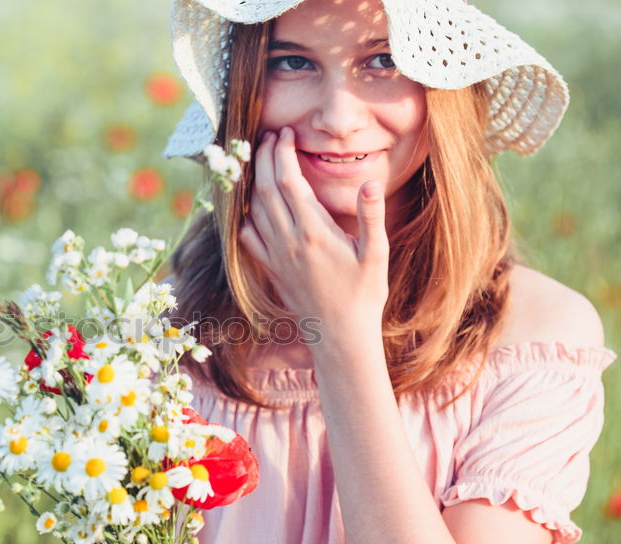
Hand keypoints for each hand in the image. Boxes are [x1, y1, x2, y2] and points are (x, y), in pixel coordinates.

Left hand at [239, 126, 388, 348]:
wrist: (340, 334)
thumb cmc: (364, 293)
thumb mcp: (376, 253)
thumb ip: (371, 216)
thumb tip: (370, 182)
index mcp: (314, 232)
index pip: (289, 181)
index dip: (282, 153)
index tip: (284, 133)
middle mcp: (288, 241)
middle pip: (265, 189)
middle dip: (263, 158)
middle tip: (268, 136)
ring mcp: (275, 256)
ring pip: (254, 210)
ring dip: (253, 181)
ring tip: (258, 159)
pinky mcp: (270, 269)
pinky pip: (247, 237)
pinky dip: (244, 215)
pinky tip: (250, 204)